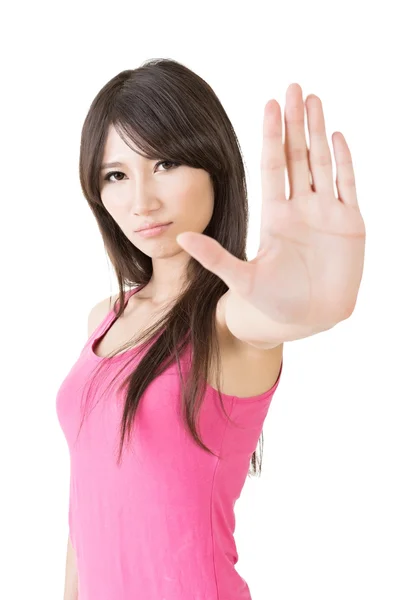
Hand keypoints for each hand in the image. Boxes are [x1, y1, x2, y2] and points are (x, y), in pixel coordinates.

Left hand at [176, 83, 365, 325]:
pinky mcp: (350, 224)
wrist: (308, 319)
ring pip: (323, 163)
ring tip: (314, 100)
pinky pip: (348, 185)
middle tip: (293, 87)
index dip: (272, 136)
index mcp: (276, 216)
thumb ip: (214, 256)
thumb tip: (180, 237)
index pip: (274, 166)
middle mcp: (301, 208)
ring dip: (319, 132)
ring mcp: (327, 214)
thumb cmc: (273, 302)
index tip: (268, 105)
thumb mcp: (241, 278)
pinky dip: (344, 161)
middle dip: (296, 122)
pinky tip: (336, 136)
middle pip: (298, 156)